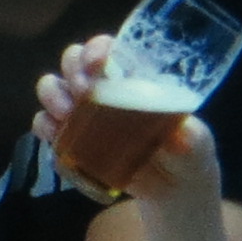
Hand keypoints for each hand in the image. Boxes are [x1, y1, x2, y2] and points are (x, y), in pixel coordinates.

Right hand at [36, 34, 223, 208]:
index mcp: (133, 77)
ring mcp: (84, 114)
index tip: (96, 62)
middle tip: (84, 91)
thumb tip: (180, 133)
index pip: (108, 49)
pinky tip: (56, 137)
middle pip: (73, 61)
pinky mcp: (72, 141)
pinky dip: (46, 128)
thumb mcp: (196, 144)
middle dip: (72, 70)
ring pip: (53, 88)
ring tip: (65, 113)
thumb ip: (191, 137)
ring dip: (52, 95)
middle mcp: (103, 88)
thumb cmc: (188, 154)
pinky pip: (46, 126)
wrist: (173, 192)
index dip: (95, 49)